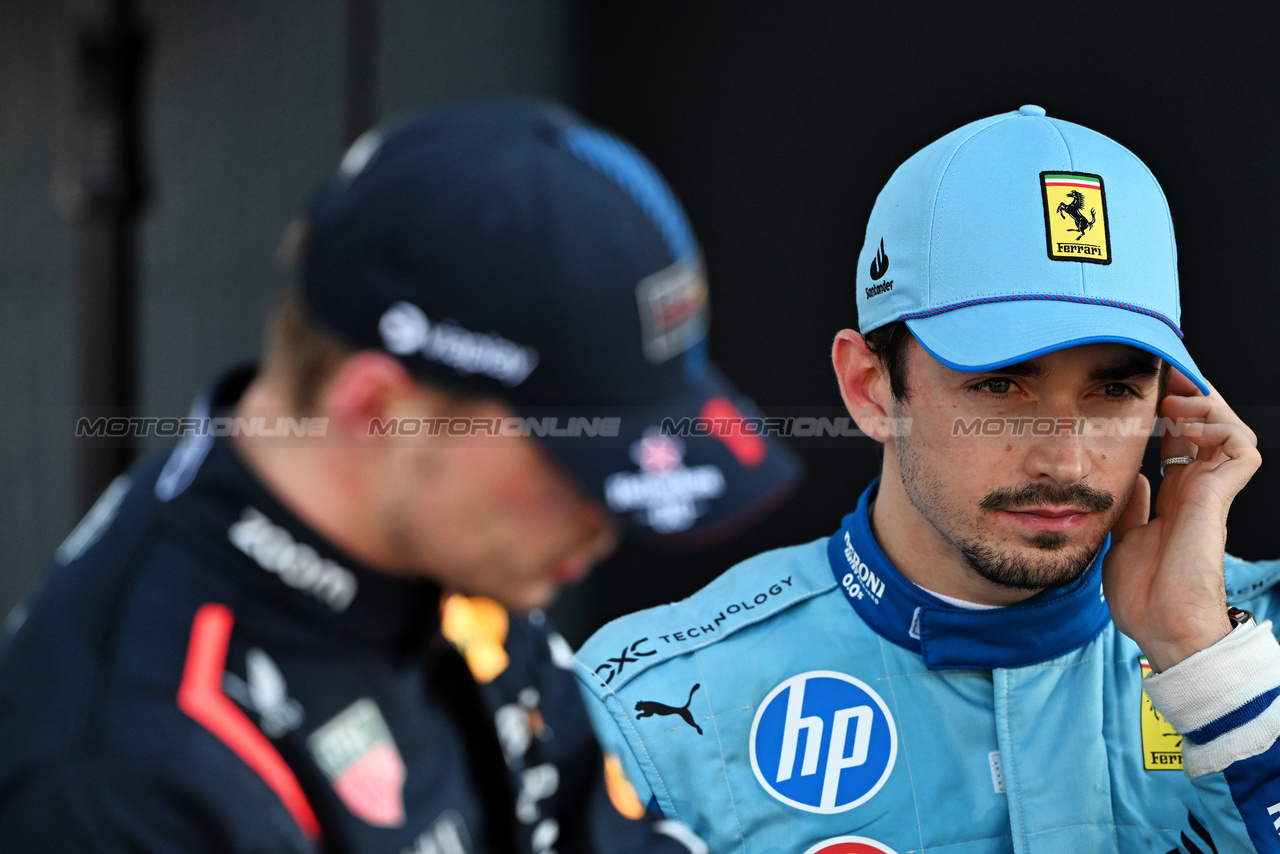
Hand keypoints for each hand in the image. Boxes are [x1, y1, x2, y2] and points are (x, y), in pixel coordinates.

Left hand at [1102, 369, 1260, 671]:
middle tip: (1161, 376)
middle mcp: (1196, 489)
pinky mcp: (1220, 498)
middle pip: (1206, 424)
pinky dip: (1218, 427)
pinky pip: (1240, 448)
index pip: (1177, 438)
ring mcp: (1211, 492)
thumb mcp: (1124, 539)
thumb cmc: (1143, 595)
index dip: (1165, 410)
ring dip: (1203, 405)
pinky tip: (1187, 425)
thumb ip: (1131, 508)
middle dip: (1187, 394)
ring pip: (1229, 428)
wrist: (1161, 628)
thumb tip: (1132, 478)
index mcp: (1174, 496)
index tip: (1142, 388)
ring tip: (1173, 399)